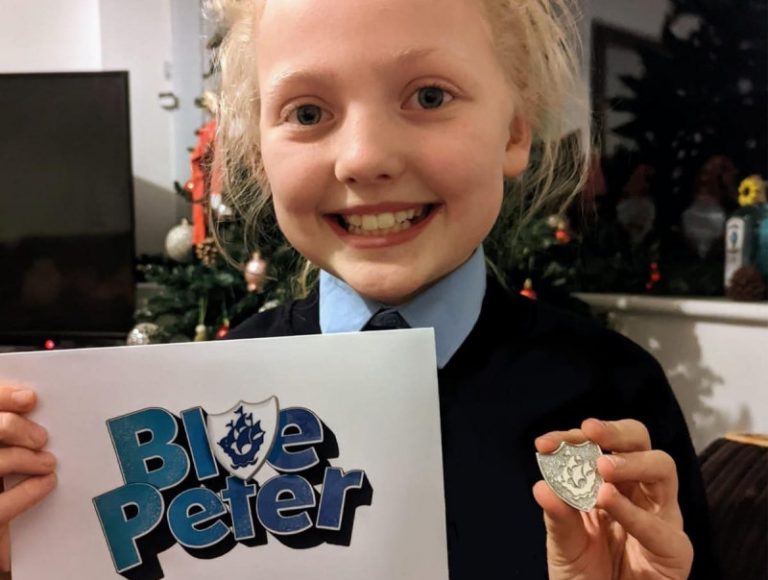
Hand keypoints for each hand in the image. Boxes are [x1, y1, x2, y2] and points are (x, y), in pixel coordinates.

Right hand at [0, 387, 56, 571]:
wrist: (1, 538)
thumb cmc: (0, 491)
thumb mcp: (1, 456)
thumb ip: (6, 435)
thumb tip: (28, 402)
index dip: (3, 396)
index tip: (30, 399)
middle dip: (15, 427)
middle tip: (41, 438)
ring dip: (27, 459)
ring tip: (48, 462)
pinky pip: (1, 506)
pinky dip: (29, 491)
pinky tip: (47, 483)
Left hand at [532, 418, 692, 579]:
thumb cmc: (584, 577)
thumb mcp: (564, 545)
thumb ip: (557, 517)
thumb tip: (541, 486)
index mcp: (610, 484)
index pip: (599, 446)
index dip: (573, 439)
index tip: (546, 443)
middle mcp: (639, 494)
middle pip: (641, 443)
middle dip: (616, 431)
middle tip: (590, 431)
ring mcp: (660, 518)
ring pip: (663, 468)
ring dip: (632, 461)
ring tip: (602, 467)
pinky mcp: (674, 551)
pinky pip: (663, 528)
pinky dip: (635, 513)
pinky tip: (609, 501)